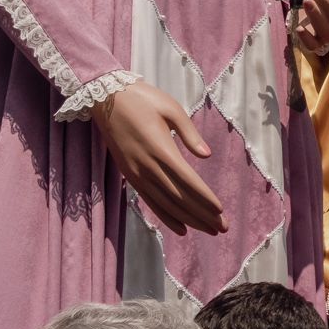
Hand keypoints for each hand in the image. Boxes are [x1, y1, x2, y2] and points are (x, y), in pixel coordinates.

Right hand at [91, 82, 223, 236]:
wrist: (105, 98)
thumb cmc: (143, 99)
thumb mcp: (171, 108)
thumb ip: (189, 133)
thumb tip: (206, 155)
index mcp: (160, 149)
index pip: (187, 181)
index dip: (204, 198)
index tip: (220, 211)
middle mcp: (148, 166)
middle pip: (179, 197)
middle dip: (202, 215)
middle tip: (222, 228)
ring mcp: (137, 173)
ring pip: (166, 204)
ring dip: (189, 219)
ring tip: (209, 230)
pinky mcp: (129, 175)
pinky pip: (150, 201)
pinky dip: (166, 217)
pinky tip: (181, 228)